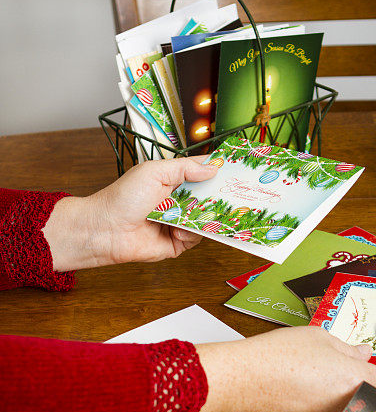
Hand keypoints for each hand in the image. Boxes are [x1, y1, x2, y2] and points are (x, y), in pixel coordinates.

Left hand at [44, 157, 217, 270]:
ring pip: (205, 220)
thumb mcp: (155, 172)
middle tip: (232, 195)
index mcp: (173, 181)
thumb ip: (185, 168)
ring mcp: (179, 223)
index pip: (202, 175)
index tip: (234, 171)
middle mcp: (178, 202)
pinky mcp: (177, 244)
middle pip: (209, 199)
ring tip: (192, 213)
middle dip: (219, 197)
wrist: (106, 229)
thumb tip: (212, 168)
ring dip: (202, 217)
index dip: (217, 173)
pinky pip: (196, 238)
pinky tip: (177, 230)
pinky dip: (190, 233)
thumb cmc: (123, 196)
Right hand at [193, 326, 375, 411]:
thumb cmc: (277, 355)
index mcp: (354, 380)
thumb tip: (364, 353)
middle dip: (361, 387)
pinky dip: (321, 410)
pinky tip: (302, 394)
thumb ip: (347, 348)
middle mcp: (345, 408)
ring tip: (318, 381)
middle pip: (369, 401)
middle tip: (342, 371)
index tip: (366, 365)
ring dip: (342, 400)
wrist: (242, 380)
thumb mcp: (318, 337)